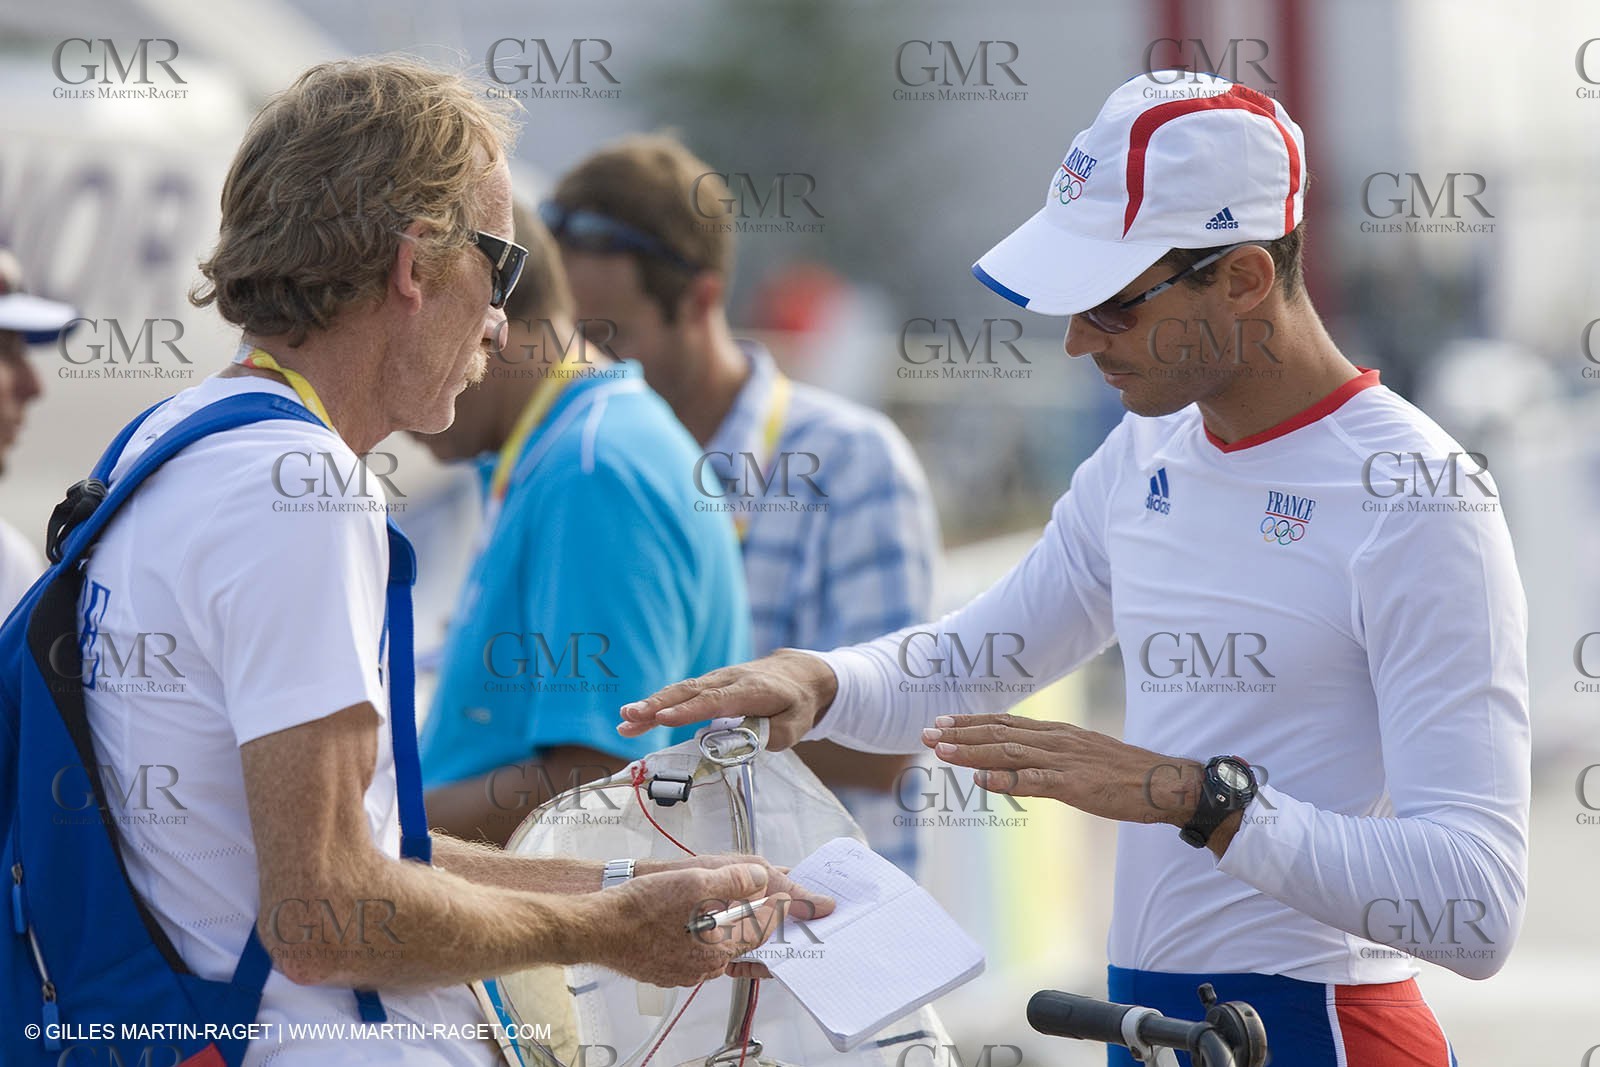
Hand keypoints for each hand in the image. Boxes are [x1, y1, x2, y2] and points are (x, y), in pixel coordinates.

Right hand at [584, 861, 832, 986]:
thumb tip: (763, 878)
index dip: (795, 909)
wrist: (597, 929)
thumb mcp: (693, 881)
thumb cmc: (639, 907)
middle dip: (774, 925)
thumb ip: (733, 880)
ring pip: (728, 949)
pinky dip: (714, 943)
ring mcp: (689, 970)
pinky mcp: (671, 970)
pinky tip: (712, 930)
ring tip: (763, 921)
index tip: (821, 906)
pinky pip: (703, 956)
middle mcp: (710, 962)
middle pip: (752, 940)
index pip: (768, 923)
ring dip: (744, 933)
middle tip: (799, 915)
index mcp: (720, 941)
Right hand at [618, 650, 837, 750]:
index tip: (663, 718)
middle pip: (688, 692)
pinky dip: (659, 703)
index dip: (688, 710)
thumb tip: (742, 744)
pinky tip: (637, 717)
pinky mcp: (709, 685)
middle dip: (657, 705)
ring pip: (680, 691)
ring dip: (651, 705)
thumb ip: (771, 737)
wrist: (799, 673)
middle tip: (629, 717)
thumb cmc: (796, 702)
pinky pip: (682, 693)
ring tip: (624, 720)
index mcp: (750, 690)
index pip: (715, 701)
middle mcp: (728, 680)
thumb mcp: (795, 725)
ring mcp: (716, 680)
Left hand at [921, 713, 1209, 829]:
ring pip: (1008, 753)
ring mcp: (1064, 761)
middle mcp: (1055, 741)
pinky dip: (1006, 779)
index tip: (941, 722)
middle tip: (925, 732)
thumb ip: (1046, 760)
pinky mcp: (1075, 785)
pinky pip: (1035, 781)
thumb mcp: (1079, 760)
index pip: (1004, 723)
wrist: (1163, 783)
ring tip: (941, 751)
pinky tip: (981, 779)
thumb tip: (1012, 766)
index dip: (971, 722)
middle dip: (959, 734)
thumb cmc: (1122, 775)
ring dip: (971, 752)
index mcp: (1056, 734)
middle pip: (998, 734)